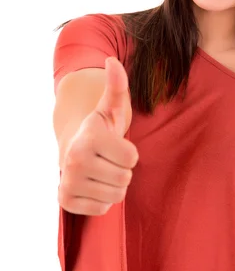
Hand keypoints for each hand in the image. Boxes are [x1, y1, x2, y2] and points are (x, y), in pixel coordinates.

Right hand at [58, 57, 137, 215]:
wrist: (75, 149)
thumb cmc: (101, 129)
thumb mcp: (111, 107)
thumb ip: (117, 85)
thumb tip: (113, 61)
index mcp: (90, 138)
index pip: (132, 158)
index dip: (129, 152)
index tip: (116, 145)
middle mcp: (74, 161)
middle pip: (125, 179)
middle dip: (122, 170)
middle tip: (108, 159)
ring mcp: (68, 182)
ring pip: (116, 196)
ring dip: (114, 185)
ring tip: (102, 171)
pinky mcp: (66, 201)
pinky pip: (103, 209)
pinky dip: (102, 199)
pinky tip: (93, 184)